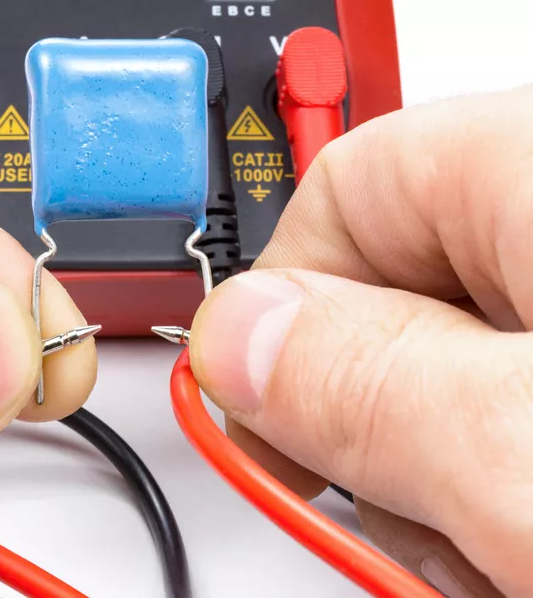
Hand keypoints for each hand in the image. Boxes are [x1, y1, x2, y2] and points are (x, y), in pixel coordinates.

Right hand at [190, 85, 532, 597]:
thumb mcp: (528, 460)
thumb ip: (368, 386)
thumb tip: (237, 338)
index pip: (346, 187)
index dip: (278, 308)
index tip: (264, 417)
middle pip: (399, 285)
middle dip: (366, 411)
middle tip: (403, 509)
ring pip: (459, 362)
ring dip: (440, 467)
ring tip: (500, 554)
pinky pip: (519, 405)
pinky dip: (506, 479)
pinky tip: (528, 543)